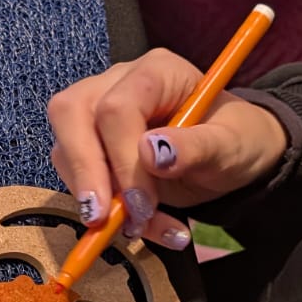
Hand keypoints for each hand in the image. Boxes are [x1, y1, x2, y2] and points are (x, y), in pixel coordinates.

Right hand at [47, 48, 287, 243]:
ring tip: (141, 228)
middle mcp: (117, 83)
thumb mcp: (231, 145)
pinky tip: (142, 227)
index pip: (116, 107)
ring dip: (94, 197)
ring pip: (65, 147)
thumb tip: (152, 153)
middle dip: (84, 172)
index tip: (142, 204)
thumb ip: (196, 147)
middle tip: (101, 219)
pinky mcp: (90, 143)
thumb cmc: (236, 140)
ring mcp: (97, 110)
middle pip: (70, 112)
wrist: (232, 155)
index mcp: (156, 72)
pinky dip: (103, 208)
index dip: (121, 159)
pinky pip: (77, 175)